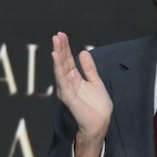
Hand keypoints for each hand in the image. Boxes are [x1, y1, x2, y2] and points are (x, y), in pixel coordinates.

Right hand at [51, 32, 111, 156]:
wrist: (100, 122)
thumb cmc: (97, 105)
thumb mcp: (95, 81)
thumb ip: (89, 68)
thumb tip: (83, 52)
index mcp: (74, 79)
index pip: (67, 60)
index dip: (65, 48)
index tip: (62, 35)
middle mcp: (67, 83)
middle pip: (62, 62)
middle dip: (60, 48)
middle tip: (57, 34)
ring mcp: (66, 89)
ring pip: (60, 68)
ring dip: (57, 55)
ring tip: (55, 42)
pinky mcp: (68, 96)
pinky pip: (62, 80)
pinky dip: (58, 68)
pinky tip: (56, 58)